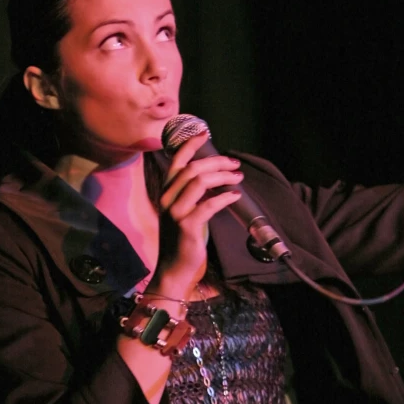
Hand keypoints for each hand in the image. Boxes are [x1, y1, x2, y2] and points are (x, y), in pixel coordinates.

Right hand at [150, 132, 242, 295]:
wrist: (173, 268)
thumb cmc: (181, 239)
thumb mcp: (182, 211)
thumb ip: (192, 193)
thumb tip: (215, 177)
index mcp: (166, 192)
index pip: (176, 161)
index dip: (190, 145)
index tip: (205, 134)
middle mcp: (167, 198)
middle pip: (192, 169)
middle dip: (217, 162)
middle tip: (234, 164)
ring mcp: (175, 212)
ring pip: (199, 182)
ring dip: (222, 176)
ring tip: (238, 178)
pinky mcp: (187, 226)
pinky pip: (208, 205)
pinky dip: (224, 197)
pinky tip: (235, 195)